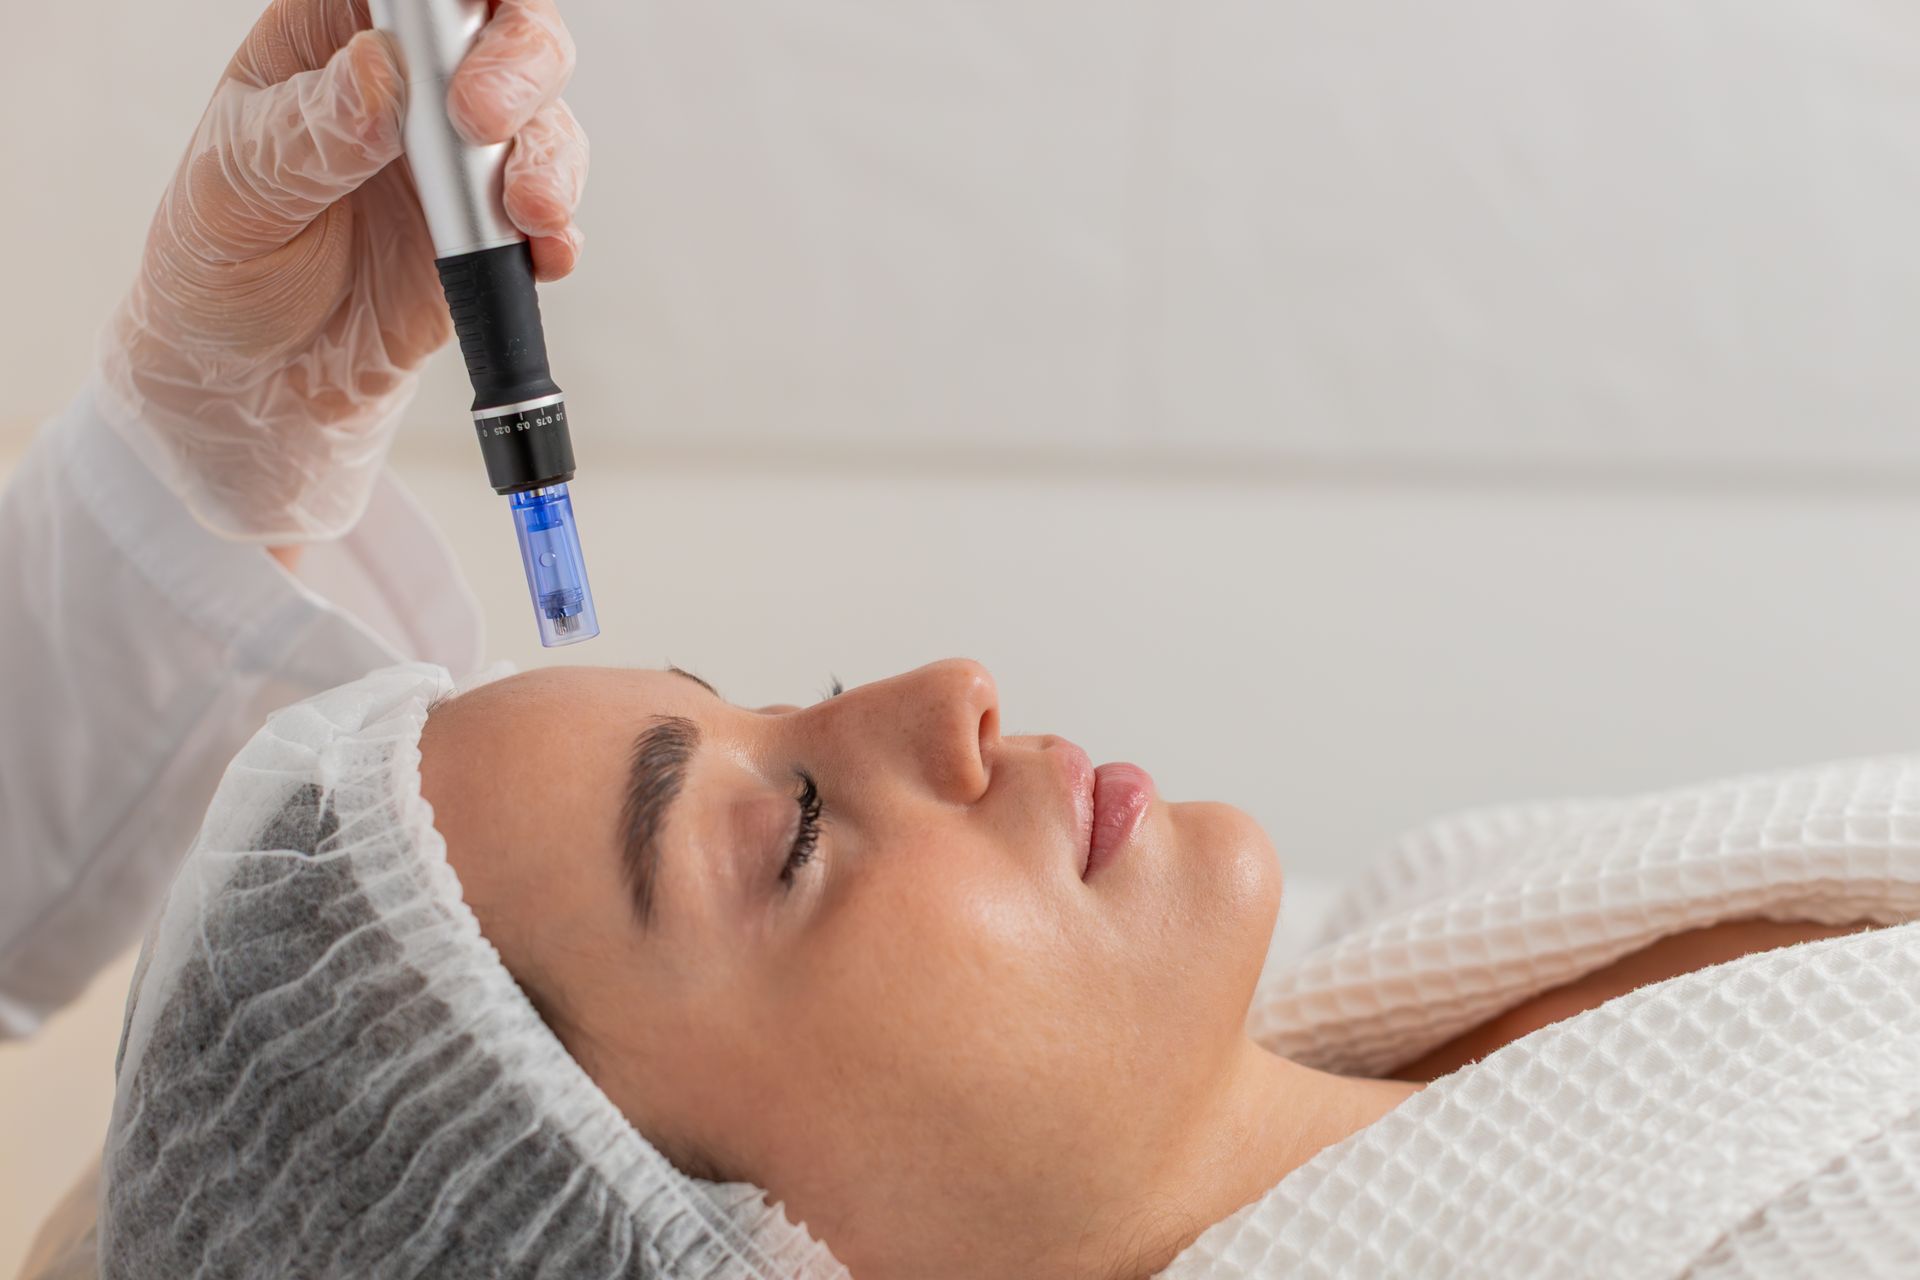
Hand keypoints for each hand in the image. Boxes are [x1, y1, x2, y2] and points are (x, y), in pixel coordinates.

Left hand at [98, 0, 588, 540]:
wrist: (256, 380)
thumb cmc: (222, 263)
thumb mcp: (238, 188)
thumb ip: (312, 129)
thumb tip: (380, 74)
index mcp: (332, 36)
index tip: (445, 32)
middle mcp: (409, 81)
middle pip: (503, 27)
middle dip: (518, 62)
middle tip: (481, 120)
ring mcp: (459, 156)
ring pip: (543, 116)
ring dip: (547, 158)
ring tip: (527, 209)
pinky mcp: (493, 228)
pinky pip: (551, 210)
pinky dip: (556, 232)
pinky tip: (541, 252)